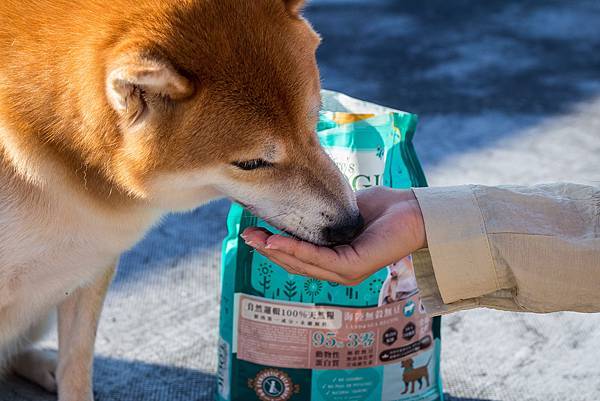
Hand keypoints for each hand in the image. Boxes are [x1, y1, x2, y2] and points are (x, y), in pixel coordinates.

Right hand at [242, 187, 426, 284]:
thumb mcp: (343, 211)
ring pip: (303, 264)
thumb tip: (297, 205)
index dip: (274, 248)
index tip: (253, 233)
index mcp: (335, 261)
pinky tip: (276, 240)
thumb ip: (321, 215)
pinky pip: (318, 259)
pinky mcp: (354, 267)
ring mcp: (347, 273)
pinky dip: (295, 250)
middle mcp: (339, 272)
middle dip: (268, 251)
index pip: (299, 259)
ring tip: (254, 239)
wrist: (413, 209)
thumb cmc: (383, 209)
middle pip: (296, 264)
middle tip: (246, 235)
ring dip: (276, 251)